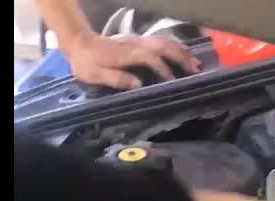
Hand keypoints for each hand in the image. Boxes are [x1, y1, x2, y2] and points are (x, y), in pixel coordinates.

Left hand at [66, 32, 200, 89]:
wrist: (78, 42)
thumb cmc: (86, 62)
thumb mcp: (95, 74)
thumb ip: (116, 79)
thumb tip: (138, 85)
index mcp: (126, 54)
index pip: (151, 58)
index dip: (163, 70)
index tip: (172, 83)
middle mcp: (135, 44)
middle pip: (163, 46)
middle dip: (181, 57)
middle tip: (196, 70)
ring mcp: (137, 41)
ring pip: (164, 42)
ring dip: (181, 52)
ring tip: (196, 64)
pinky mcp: (138, 41)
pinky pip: (160, 42)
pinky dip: (174, 48)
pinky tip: (183, 56)